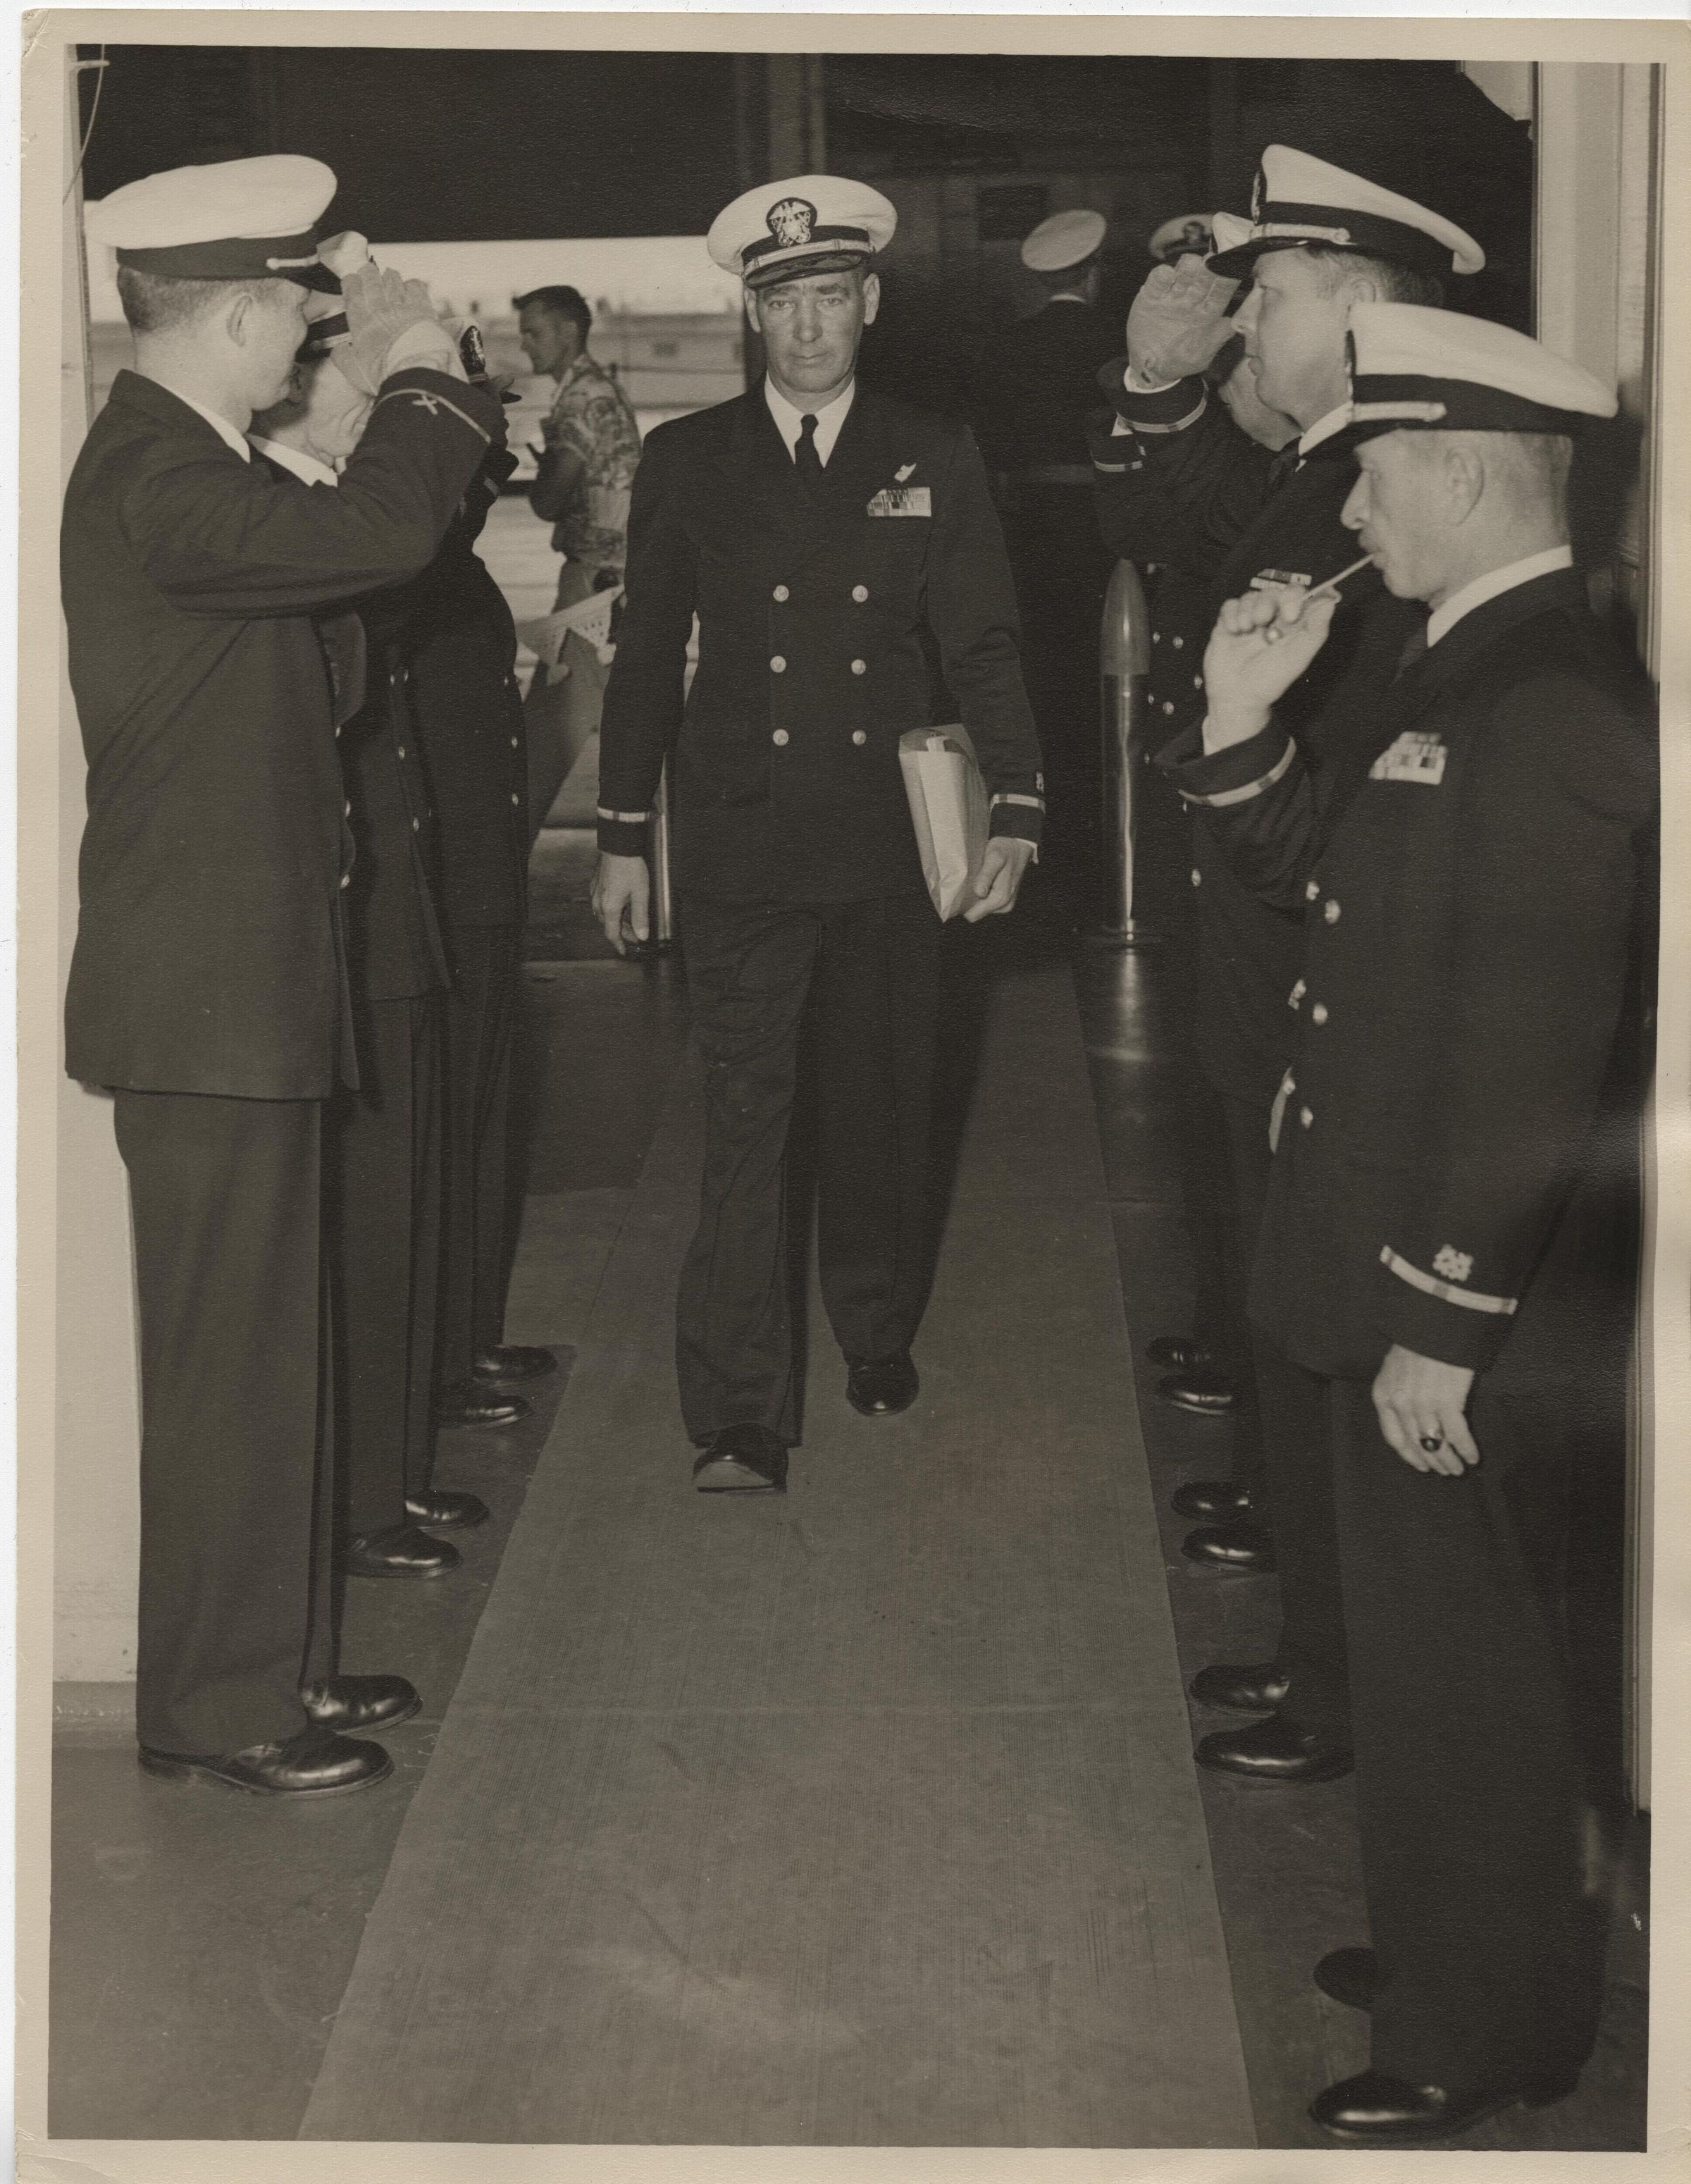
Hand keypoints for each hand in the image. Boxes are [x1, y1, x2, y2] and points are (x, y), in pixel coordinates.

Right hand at [338, 264, 449, 395]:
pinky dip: (411, 285)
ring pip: (393, 278)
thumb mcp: (354, 371)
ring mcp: (402, 305)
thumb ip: (342, 357)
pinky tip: (411, 289)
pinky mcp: (423, 308)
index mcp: (360, 319)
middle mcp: (380, 307)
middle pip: (371, 278)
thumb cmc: (385, 375)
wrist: (416, 376)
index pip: (352, 288)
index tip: (352, 282)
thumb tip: (339, 351)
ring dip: (389, 277)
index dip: (351, 282)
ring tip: (389, 278)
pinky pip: (416, 286)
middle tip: (368, 273)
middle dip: (368, 273)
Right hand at [591, 852, 649, 955]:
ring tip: (628, 921)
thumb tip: (642, 935)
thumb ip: (641, 916)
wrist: (618, 845)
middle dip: (621, 932)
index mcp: (609, 907)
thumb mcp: (640, 893)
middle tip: (635, 934)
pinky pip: (600, 903)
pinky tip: (618, 904)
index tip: (624, 951)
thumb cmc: (630, 867)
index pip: (612, 933)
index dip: (619, 944)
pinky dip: (610, 909)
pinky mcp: (595, 883)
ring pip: (603, 914)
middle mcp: (598, 902)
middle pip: (608, 924)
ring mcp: (595, 892)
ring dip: (615, 920)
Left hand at [963, 835, 1034, 921]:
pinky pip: (986, 904)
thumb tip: (979, 893)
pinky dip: (980, 895)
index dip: (962, 906)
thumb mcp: (995, 858)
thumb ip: (986, 875)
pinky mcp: (1004, 900)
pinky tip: (978, 882)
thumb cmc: (1005, 849)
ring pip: (980, 909)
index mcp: (1001, 898)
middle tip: (963, 883)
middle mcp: (1004, 906)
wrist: (1019, 845)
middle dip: (967, 901)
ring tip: (972, 881)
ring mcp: (1005, 904)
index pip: (973, 914)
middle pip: (975, 913)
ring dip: (973, 897)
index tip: (956, 892)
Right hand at [1126, 256, 1238, 382]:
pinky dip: (1160, 277)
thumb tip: (1235, 324)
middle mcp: (1192, 299)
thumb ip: (1217, 338)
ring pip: (1181, 277)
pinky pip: (1156, 284)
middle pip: (1202, 280)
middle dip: (1207, 270)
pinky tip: (1165, 275)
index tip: (1230, 271)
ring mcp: (1172, 296)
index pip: (1220, 292)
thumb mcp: (1202, 355)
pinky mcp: (1151, 297)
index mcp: (1208, 311)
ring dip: (1186, 268)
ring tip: (1191, 263)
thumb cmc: (1180, 361)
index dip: (1225, 281)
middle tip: (1211, 261)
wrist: (1150, 369)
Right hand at [1201, 586, 1337, 750]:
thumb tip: (1329, 602)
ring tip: (1245, 629)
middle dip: (1267, 602)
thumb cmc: (1269, 681)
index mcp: (1291, 625)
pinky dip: (1231, 614)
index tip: (1290, 616)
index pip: (1296, 595)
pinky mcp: (1229, 623)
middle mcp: (1271, 620)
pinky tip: (1234, 631)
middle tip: (1262, 620)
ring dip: (1247, 609)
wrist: (1237, 697)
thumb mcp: (1297, 659)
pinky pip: (1230, 605)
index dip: (1293, 598)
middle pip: (1272, 592)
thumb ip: (1315, 631)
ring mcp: (1250, 620)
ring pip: (1250, 596)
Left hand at [1371, 1344, 1478, 1475]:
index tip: (1422, 1466)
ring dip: (1449, 1461)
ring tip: (1459, 1469)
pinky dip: (1466, 1449)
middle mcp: (1400, 1404)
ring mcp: (1422, 1404)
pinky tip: (1472, 1458)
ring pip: (1436, 1444)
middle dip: (1432, 1461)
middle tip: (1445, 1471)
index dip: (1409, 1456)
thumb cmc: (1417, 1342)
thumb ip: (1398, 1393)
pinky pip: (1457, 1435)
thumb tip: (1412, 1419)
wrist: (1434, 1323)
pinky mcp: (1447, 1401)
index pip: (1394, 1438)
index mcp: (1384, 1396)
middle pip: (1416, 1444)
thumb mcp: (1394, 1368)